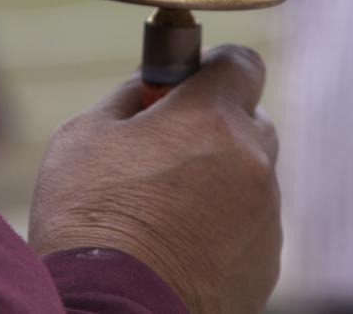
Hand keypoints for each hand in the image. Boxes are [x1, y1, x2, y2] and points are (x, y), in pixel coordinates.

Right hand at [29, 45, 281, 313]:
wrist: (111, 312)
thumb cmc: (87, 220)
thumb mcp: (85, 135)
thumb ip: (128, 98)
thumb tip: (147, 87)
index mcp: (210, 118)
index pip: (242, 63)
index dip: (214, 68)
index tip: (188, 84)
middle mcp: (251, 160)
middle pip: (250, 120)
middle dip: (216, 126)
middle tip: (168, 149)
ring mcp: (265, 214)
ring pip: (250, 177)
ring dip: (220, 180)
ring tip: (165, 211)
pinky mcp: (267, 262)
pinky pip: (251, 225)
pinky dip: (225, 227)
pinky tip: (181, 246)